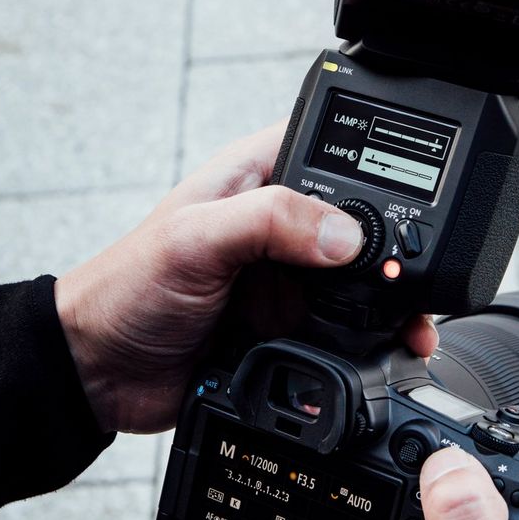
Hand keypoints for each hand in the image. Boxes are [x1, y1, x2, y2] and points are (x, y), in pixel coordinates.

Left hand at [55, 123, 437, 433]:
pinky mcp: (288, 326)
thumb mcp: (196, 239)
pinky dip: (369, 343)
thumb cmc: (127, 286)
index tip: (413, 198)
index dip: (375, 166)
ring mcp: (287, 277)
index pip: (335, 148)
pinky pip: (343, 331)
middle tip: (418, 275)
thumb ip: (270, 222)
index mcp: (258, 177)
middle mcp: (279, 224)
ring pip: (360, 281)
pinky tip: (385, 351)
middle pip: (361, 221)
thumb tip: (348, 234)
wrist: (100, 371)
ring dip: (388, 302)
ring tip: (414, 321)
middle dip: (394, 247)